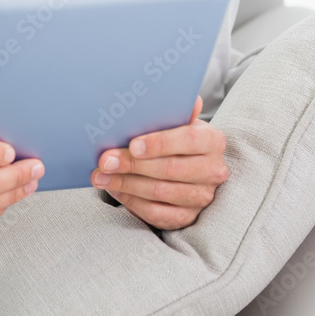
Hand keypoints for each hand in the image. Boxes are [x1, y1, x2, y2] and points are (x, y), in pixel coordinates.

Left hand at [90, 96, 227, 229]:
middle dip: (132, 165)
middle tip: (105, 161)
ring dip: (126, 184)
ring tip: (101, 176)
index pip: (188, 140)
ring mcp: (202, 197)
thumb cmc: (177, 137)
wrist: (188, 164)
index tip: (132, 144)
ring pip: (160, 193)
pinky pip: (157, 214)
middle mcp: (213, 170)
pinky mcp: (189, 217)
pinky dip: (133, 202)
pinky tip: (115, 189)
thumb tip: (188, 98)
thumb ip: (177, 110)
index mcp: (212, 141)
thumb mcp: (179, 120)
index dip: (159, 143)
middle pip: (170, 169)